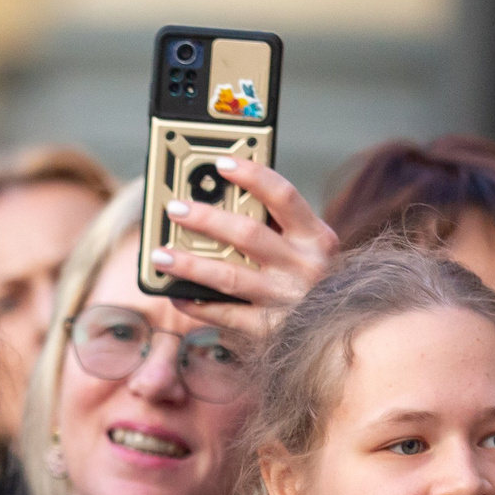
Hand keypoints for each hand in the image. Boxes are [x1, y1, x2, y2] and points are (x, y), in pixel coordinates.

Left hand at [147, 157, 338, 339]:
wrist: (336, 331)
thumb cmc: (306, 280)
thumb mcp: (304, 248)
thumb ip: (272, 227)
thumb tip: (216, 199)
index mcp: (316, 237)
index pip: (284, 196)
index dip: (252, 176)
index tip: (220, 163)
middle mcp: (305, 266)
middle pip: (248, 234)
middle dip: (206, 219)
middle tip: (174, 209)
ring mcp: (286, 299)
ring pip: (228, 277)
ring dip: (189, 264)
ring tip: (159, 254)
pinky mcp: (268, 330)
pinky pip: (224, 315)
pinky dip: (195, 304)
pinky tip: (174, 294)